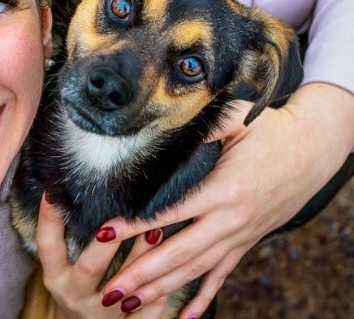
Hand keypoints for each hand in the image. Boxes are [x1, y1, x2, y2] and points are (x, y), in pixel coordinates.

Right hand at [35, 194, 167, 318]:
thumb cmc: (74, 286)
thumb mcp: (61, 267)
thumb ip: (65, 239)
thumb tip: (71, 188)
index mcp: (56, 277)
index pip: (47, 246)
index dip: (48, 220)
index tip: (52, 191)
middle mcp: (75, 295)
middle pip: (90, 267)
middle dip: (107, 243)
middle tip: (120, 217)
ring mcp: (101, 314)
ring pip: (126, 288)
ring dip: (143, 258)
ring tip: (157, 231)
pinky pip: (148, 311)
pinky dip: (161, 291)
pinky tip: (175, 268)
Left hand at [98, 83, 353, 317]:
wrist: (313, 147)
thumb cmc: (269, 128)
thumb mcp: (234, 118)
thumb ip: (199, 128)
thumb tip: (163, 135)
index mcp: (223, 188)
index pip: (169, 212)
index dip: (135, 225)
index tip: (104, 235)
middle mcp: (230, 218)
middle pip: (179, 253)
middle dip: (142, 273)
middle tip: (111, 290)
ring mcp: (240, 234)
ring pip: (196, 269)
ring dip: (162, 289)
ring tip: (131, 304)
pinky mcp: (247, 241)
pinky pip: (223, 274)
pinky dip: (204, 297)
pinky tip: (186, 317)